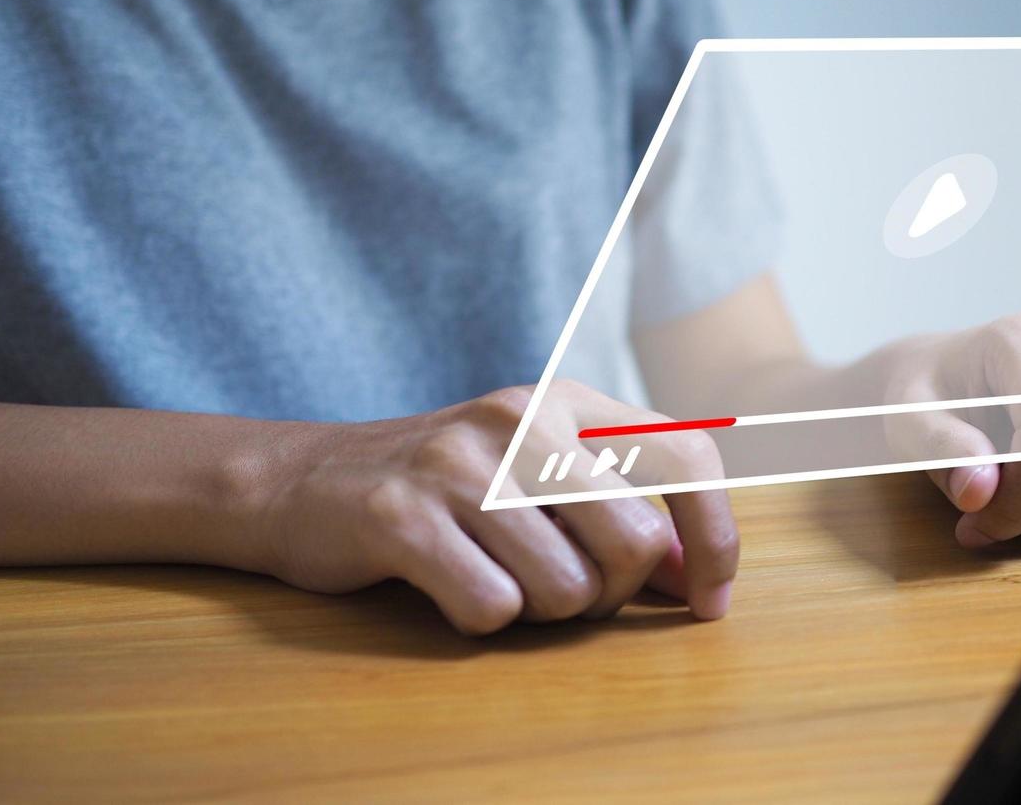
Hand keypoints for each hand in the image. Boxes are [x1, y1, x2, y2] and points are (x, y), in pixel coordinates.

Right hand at [248, 381, 738, 634]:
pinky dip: (480, 618)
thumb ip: (621, 519)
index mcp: (568, 402)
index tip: (707, 602)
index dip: (717, 538)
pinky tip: (449, 585)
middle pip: (636, 543)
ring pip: (567, 588)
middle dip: (611, 594)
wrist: (303, 480)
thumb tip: (699, 579)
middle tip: (565, 591)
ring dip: (542, 611)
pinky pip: (492, 608)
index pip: (689, 457)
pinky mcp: (401, 515)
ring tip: (497, 579)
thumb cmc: (447, 491)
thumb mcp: (541, 480)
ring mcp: (459, 464)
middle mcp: (521, 419)